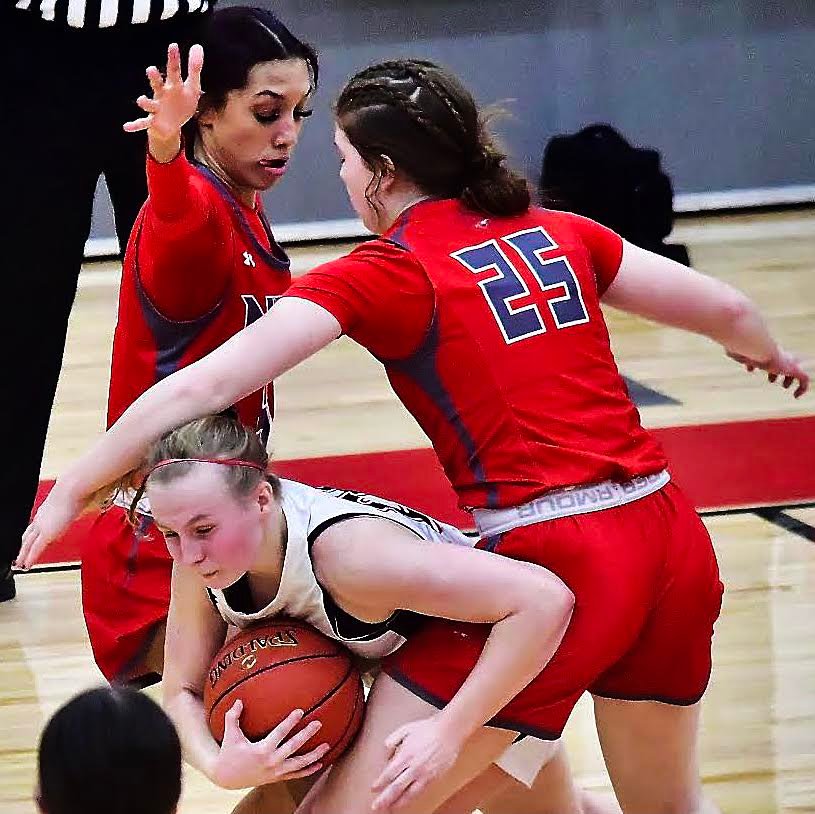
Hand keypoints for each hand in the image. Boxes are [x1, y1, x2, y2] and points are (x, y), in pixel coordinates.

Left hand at [17, 484, 85, 568]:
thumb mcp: (75, 498)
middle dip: (23, 545)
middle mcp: (41, 517)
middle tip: (19, 555)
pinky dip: (30, 558)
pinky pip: (35, 549)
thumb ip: (78, 502)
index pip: (36, 524)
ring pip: (27, 543)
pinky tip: (27, 565)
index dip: (32, 533)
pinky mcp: (46, 533)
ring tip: (20, 563)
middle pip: (27, 535)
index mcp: (47, 508)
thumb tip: (87, 501)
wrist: (72, 489)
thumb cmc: (76, 489)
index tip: (30, 539)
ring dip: (23, 554)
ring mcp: (42, 525)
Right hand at [123, 42, 203, 140]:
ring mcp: (157, 108)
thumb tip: (197, 46)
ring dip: (145, 102)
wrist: (174, 123)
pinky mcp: (154, 122)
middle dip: (155, 79)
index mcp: (173, 86)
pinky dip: (135, 125)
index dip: (174, 59)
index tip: (173, 45)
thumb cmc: (182, 101)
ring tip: (141, 100)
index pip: (174, 71)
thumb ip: (194, 67)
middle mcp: (162, 95)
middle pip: (158, 85)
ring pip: (149, 104)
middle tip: (151, 70)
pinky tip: (126, 127)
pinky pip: (143, 123)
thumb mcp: (192, 85)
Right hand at [211, 701, 329, 789]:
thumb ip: (233, 717)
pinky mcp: (277, 778)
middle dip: (306, 735)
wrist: (227, 778)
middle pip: (293, 747)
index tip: (300, 711)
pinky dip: (308, 770)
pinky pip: (296, 775)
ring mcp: (275, 772)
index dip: (290, 722)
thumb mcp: (230, 735)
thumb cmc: (229, 752)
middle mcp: (271, 762)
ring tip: (327, 746)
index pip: (280, 733)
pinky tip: (320, 764)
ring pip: (299, 764)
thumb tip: (238, 700)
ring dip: (314, 755)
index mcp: (261, 750)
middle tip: (318, 723)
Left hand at [371, 715, 463, 811]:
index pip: (389, 773)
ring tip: (390, 808)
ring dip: (397, 803)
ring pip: (408, 794)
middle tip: (376, 806)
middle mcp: (414, 767)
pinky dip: (411, 798)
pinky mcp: (434, 778)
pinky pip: (420, 792)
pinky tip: (406, 801)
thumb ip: (392, 741)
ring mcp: (424, 774)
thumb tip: (386, 754)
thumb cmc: (428, 728)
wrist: (449, 731)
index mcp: (405, 754)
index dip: (380, 783)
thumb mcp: (405, 729)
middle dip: (384, 798)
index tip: (374, 788)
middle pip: (396, 787)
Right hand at [727, 347, 808, 397]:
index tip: (750, 369)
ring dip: (788, 379)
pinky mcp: (792, 369)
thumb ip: (733, 351)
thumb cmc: (745, 348)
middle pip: (782, 360)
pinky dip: (802, 388)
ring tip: (784, 386)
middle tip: (772, 380)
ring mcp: (786, 361)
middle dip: (778, 370)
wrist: (756, 346)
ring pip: (793, 370)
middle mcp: (776, 354)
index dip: (758, 364)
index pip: (764, 356)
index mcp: (763, 349)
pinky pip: (803, 380)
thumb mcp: (736, 350)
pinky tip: (796, 396)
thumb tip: (729, 352)